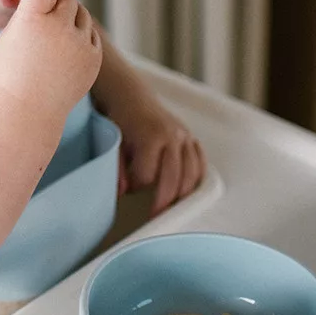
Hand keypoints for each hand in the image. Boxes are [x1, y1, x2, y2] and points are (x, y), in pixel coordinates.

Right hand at [0, 0, 101, 120]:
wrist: (29, 108)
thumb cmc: (13, 68)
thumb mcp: (10, 33)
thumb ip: (27, 7)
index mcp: (31, 20)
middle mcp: (58, 29)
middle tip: (49, 3)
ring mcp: (79, 45)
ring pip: (82, 12)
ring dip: (71, 15)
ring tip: (56, 29)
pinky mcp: (93, 58)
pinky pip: (91, 33)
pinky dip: (81, 35)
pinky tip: (66, 45)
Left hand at [109, 92, 206, 217]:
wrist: (133, 98)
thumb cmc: (121, 121)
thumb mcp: (115, 142)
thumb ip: (118, 168)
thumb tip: (123, 192)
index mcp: (151, 136)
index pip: (147, 175)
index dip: (137, 185)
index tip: (129, 186)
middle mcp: (173, 136)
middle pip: (174, 177)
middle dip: (164, 201)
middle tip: (156, 216)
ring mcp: (185, 136)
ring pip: (192, 173)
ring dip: (183, 193)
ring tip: (172, 206)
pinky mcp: (191, 138)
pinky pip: (200, 162)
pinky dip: (196, 178)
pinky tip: (187, 190)